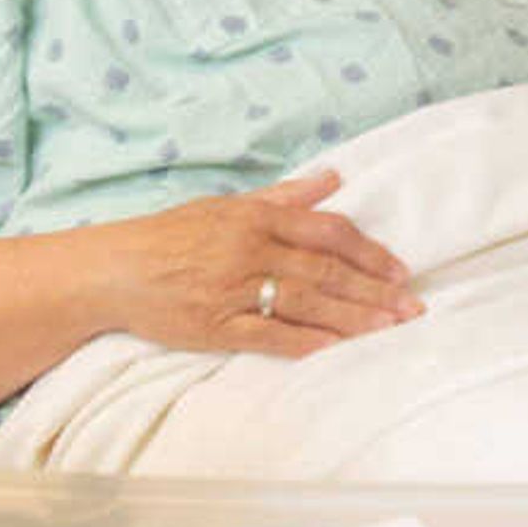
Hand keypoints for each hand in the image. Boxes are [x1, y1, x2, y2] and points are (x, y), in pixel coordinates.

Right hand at [102, 171, 424, 353]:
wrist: (113, 270)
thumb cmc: (171, 235)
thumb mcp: (227, 205)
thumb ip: (284, 196)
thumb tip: (332, 177)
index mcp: (256, 218)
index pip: (328, 233)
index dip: (369, 251)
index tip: (401, 270)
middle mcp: (250, 251)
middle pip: (326, 271)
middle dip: (375, 290)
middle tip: (413, 305)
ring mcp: (233, 290)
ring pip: (306, 303)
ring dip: (352, 317)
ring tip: (389, 328)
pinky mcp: (216, 326)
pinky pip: (269, 336)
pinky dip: (305, 342)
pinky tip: (336, 349)